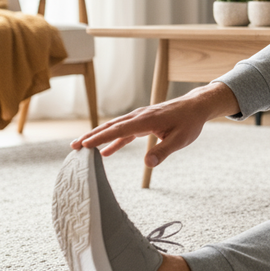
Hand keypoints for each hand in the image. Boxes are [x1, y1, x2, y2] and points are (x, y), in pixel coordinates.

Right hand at [71, 82, 238, 167]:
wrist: (196, 107)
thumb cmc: (189, 122)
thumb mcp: (180, 139)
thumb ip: (163, 151)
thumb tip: (148, 163)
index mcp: (146, 120)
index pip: (119, 130)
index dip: (100, 138)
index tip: (84, 145)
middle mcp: (139, 116)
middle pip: (111, 126)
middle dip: (92, 136)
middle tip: (74, 147)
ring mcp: (140, 118)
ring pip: (115, 128)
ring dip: (98, 137)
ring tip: (81, 148)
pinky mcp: (143, 122)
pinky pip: (124, 131)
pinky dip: (113, 140)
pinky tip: (106, 152)